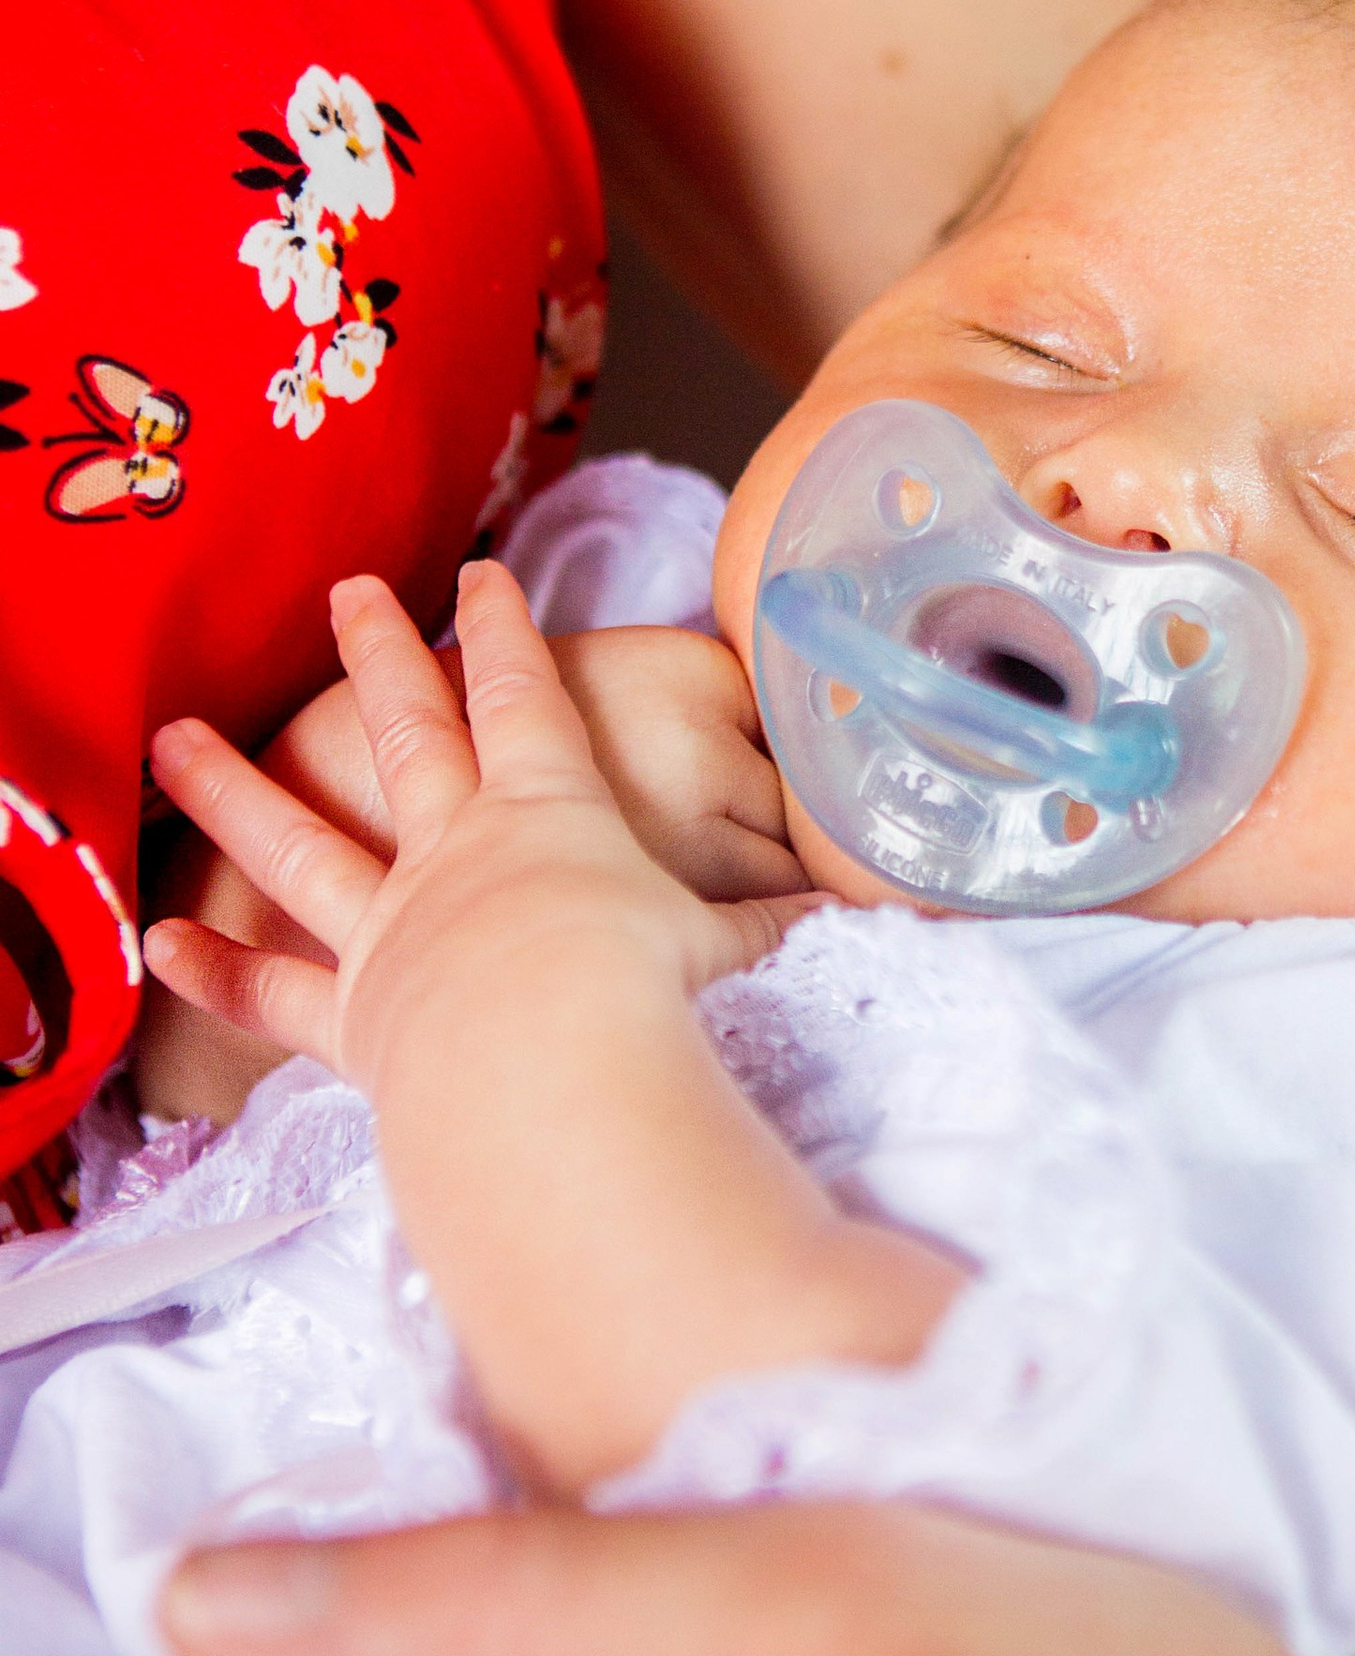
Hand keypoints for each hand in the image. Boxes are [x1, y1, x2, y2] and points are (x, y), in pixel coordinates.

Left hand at [144, 567, 802, 1090]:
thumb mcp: (738, 949)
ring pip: (301, 842)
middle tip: (347, 593)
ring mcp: (393, 928)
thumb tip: (891, 912)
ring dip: (235, 786)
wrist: (553, 1079)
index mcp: (551, 813)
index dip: (505, 633)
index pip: (525, 698)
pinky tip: (161, 939)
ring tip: (173, 736)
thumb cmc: (651, 1001)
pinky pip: (274, 993)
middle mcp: (457, 852)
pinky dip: (215, 969)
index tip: (482, 576)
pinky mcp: (354, 1015)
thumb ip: (790, 927)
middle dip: (382, 656)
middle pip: (409, 732)